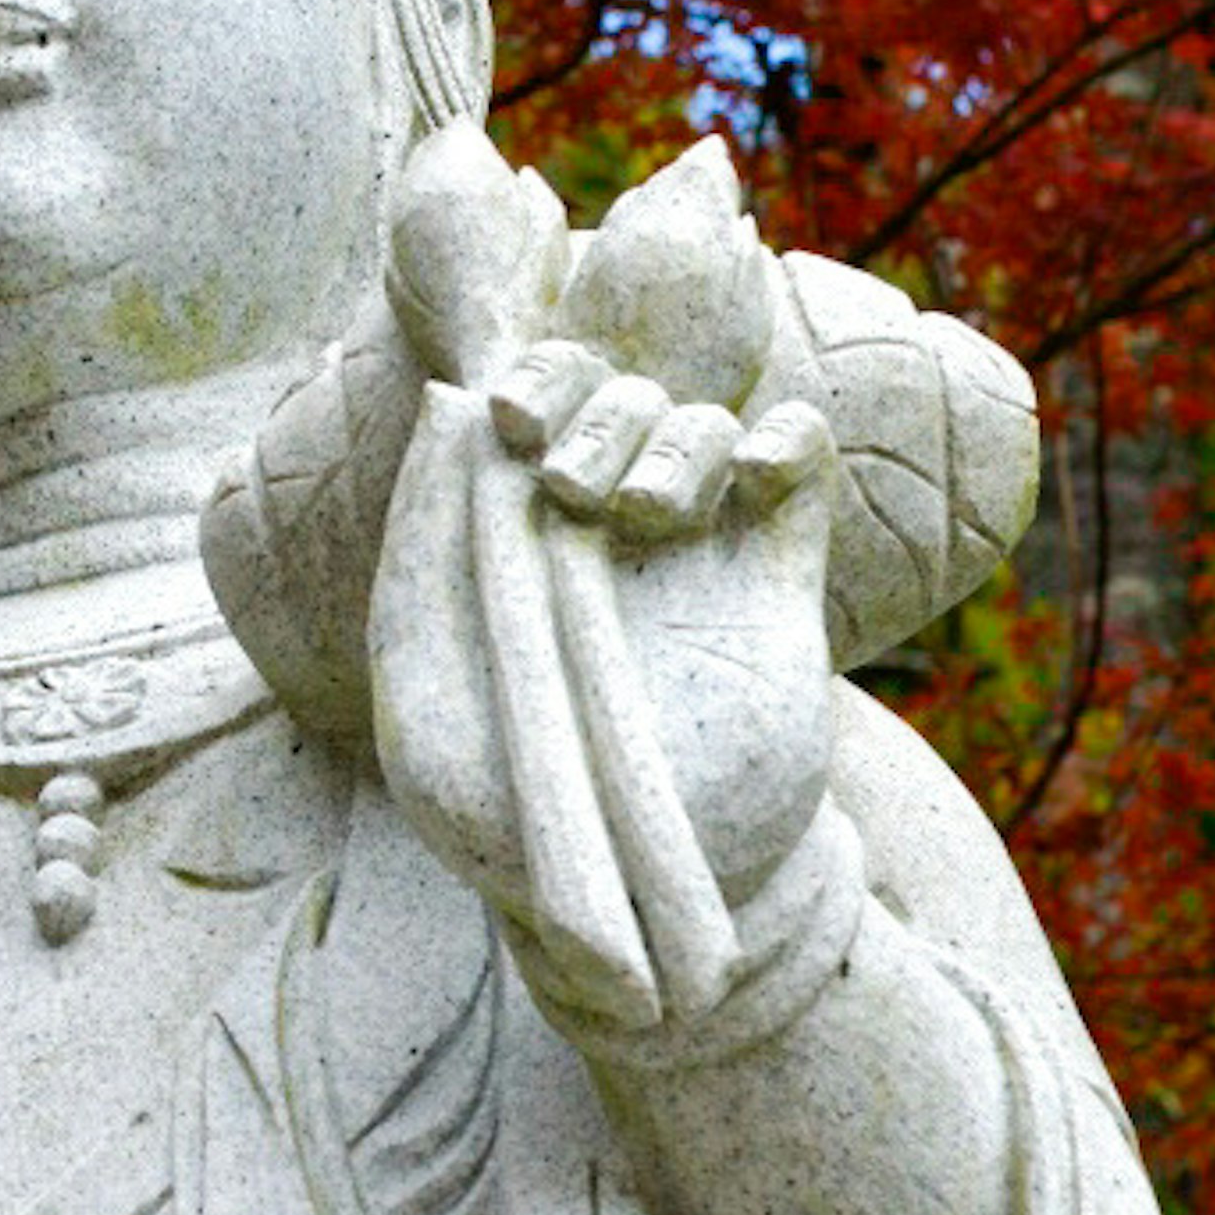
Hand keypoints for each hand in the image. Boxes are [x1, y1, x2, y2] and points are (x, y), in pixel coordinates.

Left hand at [366, 129, 840, 1044]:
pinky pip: (787, 463)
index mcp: (499, 532)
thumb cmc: (512, 828)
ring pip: (691, 413)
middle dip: (587, 390)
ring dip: (670, 433)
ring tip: (646, 513)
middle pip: (601, 380)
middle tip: (572, 464)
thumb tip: (450, 402)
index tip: (505, 294)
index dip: (504, 320)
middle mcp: (590, 519)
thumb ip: (426, 553)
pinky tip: (757, 467)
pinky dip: (777, 440)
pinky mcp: (773, 577)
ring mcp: (685, 542)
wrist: (656, 920)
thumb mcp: (431, 702)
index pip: (503, 390)